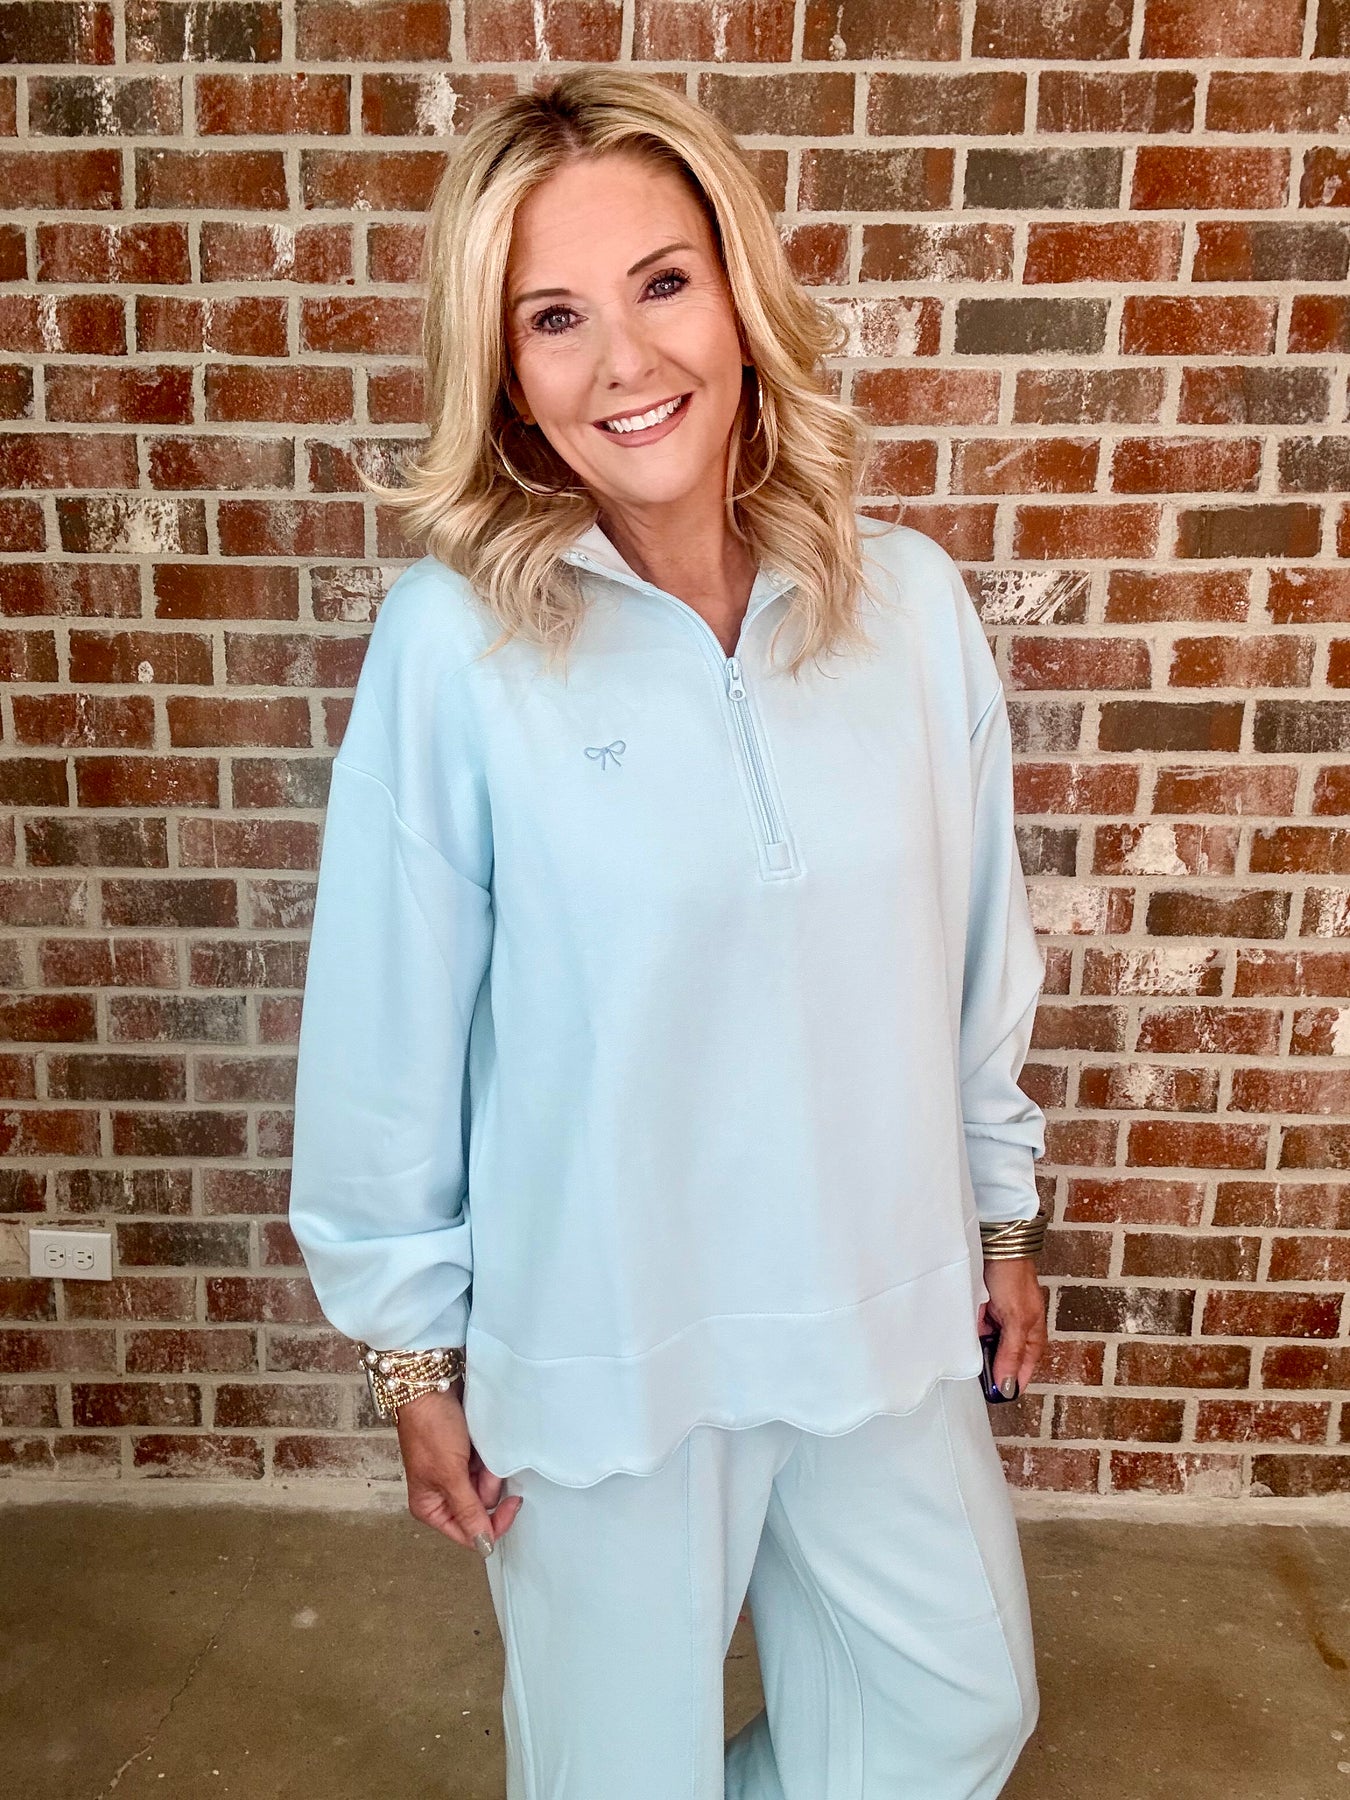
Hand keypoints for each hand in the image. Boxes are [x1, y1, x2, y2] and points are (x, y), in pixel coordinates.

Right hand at [395, 1383, 523, 1555]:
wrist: (430, 1386)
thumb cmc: (431, 1428)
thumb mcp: (450, 1474)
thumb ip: (468, 1510)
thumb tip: (483, 1544)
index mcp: (430, 1507)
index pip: (469, 1534)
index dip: (492, 1524)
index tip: (512, 1504)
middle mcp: (441, 1495)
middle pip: (480, 1509)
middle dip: (487, 1486)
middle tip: (480, 1464)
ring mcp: (454, 1475)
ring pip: (487, 1487)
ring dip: (489, 1469)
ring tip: (478, 1448)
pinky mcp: (465, 1457)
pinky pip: (487, 1468)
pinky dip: (489, 1458)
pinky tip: (481, 1443)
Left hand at [976, 1258, 1046, 1400]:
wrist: (996, 1244)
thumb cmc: (1013, 1278)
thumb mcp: (1016, 1320)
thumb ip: (1011, 1353)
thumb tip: (1008, 1385)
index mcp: (1032, 1337)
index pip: (1022, 1372)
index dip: (1008, 1384)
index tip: (993, 1396)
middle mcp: (1016, 1332)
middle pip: (1003, 1361)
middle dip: (990, 1367)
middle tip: (975, 1376)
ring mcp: (999, 1322)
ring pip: (986, 1347)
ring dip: (977, 1349)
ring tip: (972, 1345)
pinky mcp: (983, 1312)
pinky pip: (974, 1331)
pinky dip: (968, 1334)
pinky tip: (961, 1333)